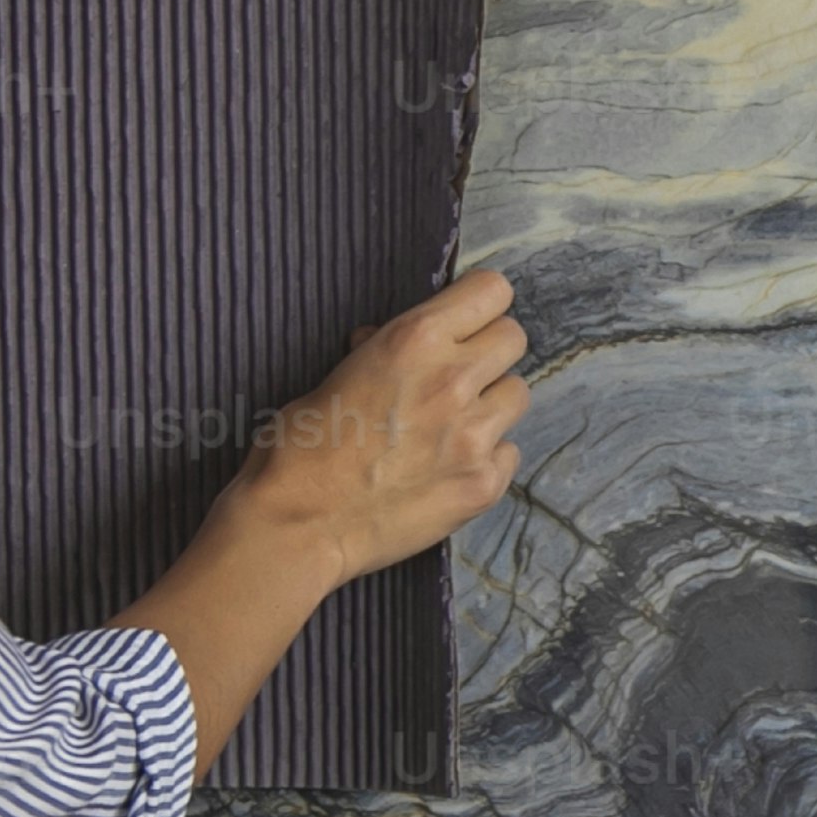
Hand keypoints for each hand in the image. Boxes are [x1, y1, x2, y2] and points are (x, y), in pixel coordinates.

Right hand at [228, 268, 528, 585]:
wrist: (298, 525)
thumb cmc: (299, 448)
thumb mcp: (333, 375)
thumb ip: (378, 351)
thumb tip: (385, 339)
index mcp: (414, 340)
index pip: (492, 291)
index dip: (479, 305)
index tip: (466, 322)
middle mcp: (453, 380)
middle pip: (514, 338)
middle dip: (488, 351)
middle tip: (458, 376)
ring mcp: (474, 435)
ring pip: (518, 395)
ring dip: (491, 404)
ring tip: (452, 426)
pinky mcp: (483, 484)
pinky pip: (509, 452)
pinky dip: (486, 457)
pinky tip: (448, 468)